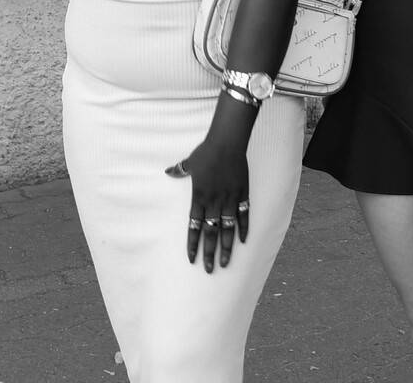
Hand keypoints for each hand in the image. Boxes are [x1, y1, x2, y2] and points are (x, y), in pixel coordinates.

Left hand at [165, 134, 249, 273]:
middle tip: (210, 270)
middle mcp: (213, 202)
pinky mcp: (242, 194)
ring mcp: (229, 199)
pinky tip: (244, 241)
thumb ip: (180, 170)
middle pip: (210, 233)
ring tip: (226, 263)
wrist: (227, 142)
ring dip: (226, 247)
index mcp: (198, 197)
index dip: (193, 244)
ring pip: (227, 229)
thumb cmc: (207, 151)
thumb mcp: (190, 161)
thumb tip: (168, 171)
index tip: (192, 259)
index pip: (194, 227)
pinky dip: (244, 228)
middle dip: (209, 253)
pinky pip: (244, 215)